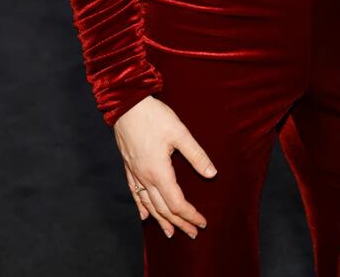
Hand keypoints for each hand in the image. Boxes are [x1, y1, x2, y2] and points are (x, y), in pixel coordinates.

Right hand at [113, 95, 217, 238]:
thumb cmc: (154, 117)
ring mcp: (135, 173)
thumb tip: (212, 174)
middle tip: (193, 233)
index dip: (190, 215)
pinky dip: (142, 207)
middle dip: (179, 222)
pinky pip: (135, 194)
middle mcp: (145, 178)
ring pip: (149, 205)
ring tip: (171, 232)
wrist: (127, 105)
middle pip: (163, 209)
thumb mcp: (180, 133)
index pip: (176, 203)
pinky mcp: (129, 167)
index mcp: (159, 172)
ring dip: (161, 220)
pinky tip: (145, 215)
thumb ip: (196, 155)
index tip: (202, 222)